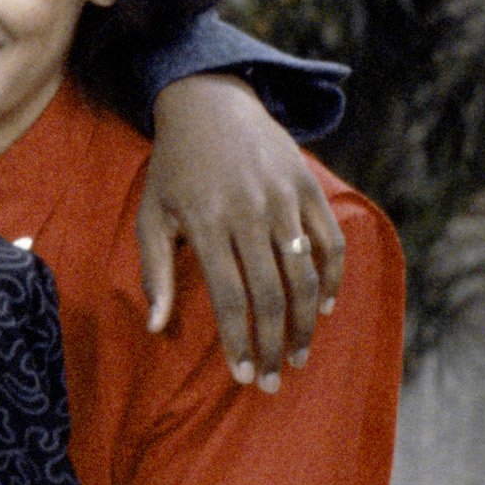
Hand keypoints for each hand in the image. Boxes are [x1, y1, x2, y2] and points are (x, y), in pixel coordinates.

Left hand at [140, 74, 346, 390]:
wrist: (210, 104)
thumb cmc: (174, 170)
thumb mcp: (151, 216)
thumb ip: (154, 273)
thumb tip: (155, 328)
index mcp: (207, 224)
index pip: (230, 298)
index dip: (240, 343)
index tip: (244, 376)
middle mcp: (249, 212)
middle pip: (271, 294)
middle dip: (275, 344)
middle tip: (277, 380)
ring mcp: (283, 198)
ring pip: (304, 274)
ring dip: (307, 322)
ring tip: (301, 354)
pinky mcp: (308, 187)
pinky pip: (330, 241)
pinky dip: (333, 277)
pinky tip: (325, 306)